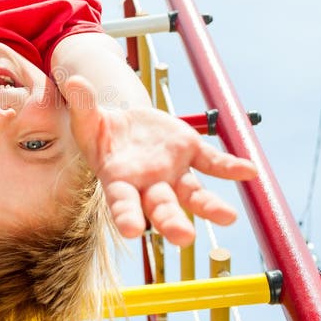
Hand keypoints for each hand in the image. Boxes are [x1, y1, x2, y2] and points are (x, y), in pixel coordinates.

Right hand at [65, 77, 256, 245]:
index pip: (122, 203)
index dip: (126, 215)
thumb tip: (74, 82)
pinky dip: (230, 167)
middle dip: (171, 222)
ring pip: (192, 194)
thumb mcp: (86, 118)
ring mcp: (173, 172)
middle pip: (161, 207)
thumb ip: (82, 105)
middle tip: (184, 237)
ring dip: (209, 206)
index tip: (132, 230)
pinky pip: (212, 162)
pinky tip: (247, 171)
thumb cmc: (99, 131)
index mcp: (119, 181)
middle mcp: (148, 184)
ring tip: (227, 216)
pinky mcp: (191, 153)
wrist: (124, 126)